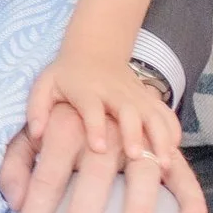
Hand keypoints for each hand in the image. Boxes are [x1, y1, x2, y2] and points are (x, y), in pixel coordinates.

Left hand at [0, 100, 208, 212]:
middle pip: (94, 174)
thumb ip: (16, 155)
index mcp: (67, 123)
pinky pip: (183, 170)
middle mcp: (106, 127)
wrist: (100, 57)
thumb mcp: (27, 120)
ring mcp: (140, 132)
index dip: (35, 212)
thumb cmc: (61, 100)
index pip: (48, 173)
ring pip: (142, 171)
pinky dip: (190, 198)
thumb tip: (13, 198)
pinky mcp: (166, 140)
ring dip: (137, 208)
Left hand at [25, 46, 181, 168]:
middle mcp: (113, 92)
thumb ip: (37, 109)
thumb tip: (37, 134)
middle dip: (134, 133)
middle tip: (137, 156)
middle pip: (128, 111)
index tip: (99, 148)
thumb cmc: (66, 76)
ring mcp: (134, 94)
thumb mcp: (44, 86)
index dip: (95, 126)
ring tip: (164, 162)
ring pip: (152, 114)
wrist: (95, 50)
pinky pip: (165, 113)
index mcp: (86, 90)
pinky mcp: (149, 97)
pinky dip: (173, 130)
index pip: (91, 107)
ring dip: (160, 136)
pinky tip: (176, 151)